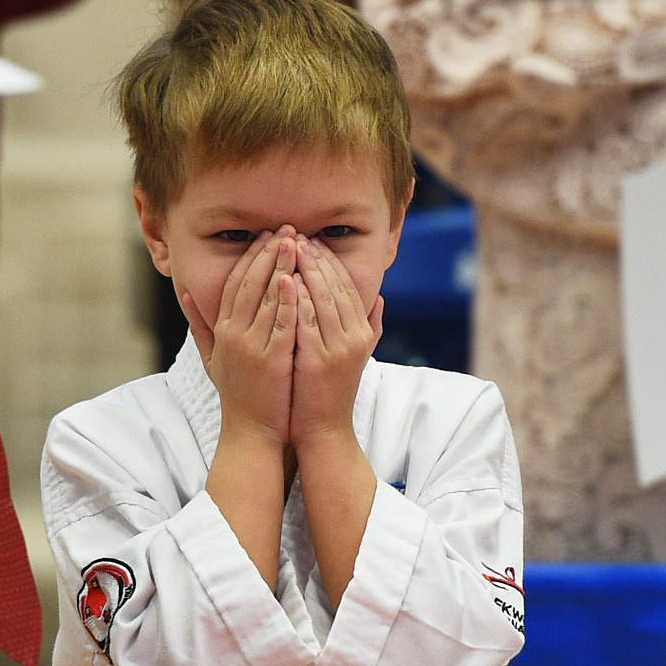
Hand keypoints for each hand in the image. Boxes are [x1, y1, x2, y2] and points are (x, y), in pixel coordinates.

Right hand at [185, 231, 297, 450]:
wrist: (251, 433)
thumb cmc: (237, 395)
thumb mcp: (212, 357)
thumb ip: (200, 324)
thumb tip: (185, 293)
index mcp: (222, 330)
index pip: (236, 282)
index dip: (251, 256)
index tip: (268, 235)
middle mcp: (233, 334)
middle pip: (251, 283)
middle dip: (270, 252)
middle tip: (288, 228)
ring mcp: (251, 347)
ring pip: (267, 298)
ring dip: (282, 266)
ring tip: (298, 243)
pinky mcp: (271, 361)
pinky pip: (281, 323)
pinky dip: (288, 299)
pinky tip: (297, 278)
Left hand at [287, 234, 380, 450]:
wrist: (324, 430)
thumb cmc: (331, 391)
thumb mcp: (357, 356)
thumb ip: (371, 326)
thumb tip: (380, 299)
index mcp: (363, 331)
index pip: (347, 286)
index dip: (330, 261)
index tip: (311, 241)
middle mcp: (356, 336)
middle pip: (336, 286)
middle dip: (316, 258)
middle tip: (296, 235)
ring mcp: (339, 348)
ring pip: (323, 298)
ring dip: (306, 269)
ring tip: (289, 247)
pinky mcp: (320, 361)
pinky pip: (308, 321)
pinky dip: (298, 298)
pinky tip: (285, 279)